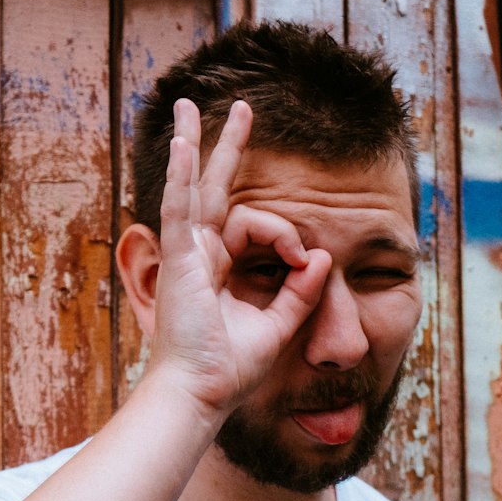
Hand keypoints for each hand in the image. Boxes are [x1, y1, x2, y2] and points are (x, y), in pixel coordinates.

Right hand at [148, 98, 330, 415]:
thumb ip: (300, 292)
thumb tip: (323, 256)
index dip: (287, 236)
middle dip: (227, 148)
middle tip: (241, 110)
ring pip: (193, 188)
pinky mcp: (178, 260)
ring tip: (189, 106)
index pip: (255, 228)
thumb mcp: (278, 326)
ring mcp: (186, 255)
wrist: (201, 395)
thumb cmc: (229, 371)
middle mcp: (200, 256)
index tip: (303, 261)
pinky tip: (184, 143)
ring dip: (194, 144)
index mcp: (220, 271)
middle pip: (214, 189)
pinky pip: (179, 208)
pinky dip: (180, 176)